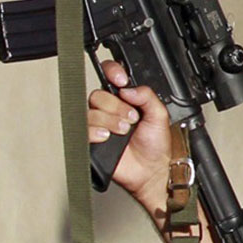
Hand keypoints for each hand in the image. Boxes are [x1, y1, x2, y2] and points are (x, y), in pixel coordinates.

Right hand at [87, 60, 171, 212]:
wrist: (150, 170)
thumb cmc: (155, 144)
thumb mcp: (160, 115)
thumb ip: (147, 96)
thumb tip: (129, 88)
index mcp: (126, 98)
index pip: (111, 75)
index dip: (112, 72)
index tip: (121, 81)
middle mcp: (109, 109)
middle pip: (98, 95)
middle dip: (116, 107)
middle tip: (131, 119)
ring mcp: (99, 124)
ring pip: (90, 111)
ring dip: (110, 121)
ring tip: (124, 131)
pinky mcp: (91, 139)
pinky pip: (83, 129)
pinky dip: (95, 131)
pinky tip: (107, 137)